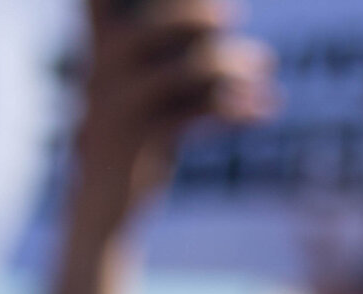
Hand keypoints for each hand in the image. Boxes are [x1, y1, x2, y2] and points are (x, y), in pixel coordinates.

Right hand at [69, 0, 276, 246]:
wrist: (102, 203)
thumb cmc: (132, 138)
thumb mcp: (141, 91)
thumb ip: (168, 56)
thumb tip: (218, 19)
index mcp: (98, 50)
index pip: (97, 0)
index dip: (155, 0)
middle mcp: (102, 74)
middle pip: (155, 27)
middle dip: (198, 15)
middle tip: (235, 13)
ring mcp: (121, 108)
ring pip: (185, 71)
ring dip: (232, 64)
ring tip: (265, 62)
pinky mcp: (144, 143)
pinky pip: (199, 114)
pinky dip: (237, 108)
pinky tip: (263, 109)